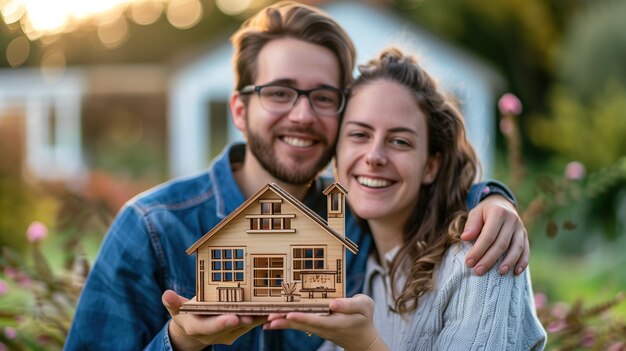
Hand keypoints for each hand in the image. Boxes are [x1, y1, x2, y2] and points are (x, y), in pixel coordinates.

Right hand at [162, 290, 264, 349]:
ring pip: (246, 324)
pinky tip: (274, 306)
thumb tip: (166, 294)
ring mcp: (229, 333)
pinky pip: (253, 322)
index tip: (233, 317)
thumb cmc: (185, 314)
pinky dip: (262, 314)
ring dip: (258, 316)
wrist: (195, 331)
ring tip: (271, 306)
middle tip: (256, 310)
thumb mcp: (176, 309)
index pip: (211, 327)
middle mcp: (216, 334)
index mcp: (199, 328)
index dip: (222, 323)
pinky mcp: (240, 330)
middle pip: (233, 326)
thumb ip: (173, 303)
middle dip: (245, 318)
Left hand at [264, 295, 385, 350]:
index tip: (289, 314)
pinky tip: (270, 323)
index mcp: (335, 321)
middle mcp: (323, 327)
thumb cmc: (364, 317)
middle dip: (285, 320)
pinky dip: (284, 322)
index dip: (302, 317)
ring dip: (281, 323)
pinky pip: (297, 324)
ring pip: (297, 325)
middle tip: (269, 317)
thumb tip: (333, 303)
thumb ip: (350, 304)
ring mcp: (317, 328)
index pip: (316, 319)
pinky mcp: (314, 326)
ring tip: (265, 320)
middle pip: (301, 324)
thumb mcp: (365, 306)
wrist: (362, 338)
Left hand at [461, 195, 528, 275]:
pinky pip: (526, 250)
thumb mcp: (475, 213)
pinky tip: (516, 272)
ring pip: (516, 248)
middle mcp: (512, 220)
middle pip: (501, 244)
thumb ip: (471, 225)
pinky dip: (522, 262)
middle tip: (478, 271)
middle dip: (489, 259)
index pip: (488, 235)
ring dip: (508, 262)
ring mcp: (520, 228)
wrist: (501, 204)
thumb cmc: (485, 212)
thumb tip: (465, 238)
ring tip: (499, 273)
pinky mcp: (525, 235)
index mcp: (498, 213)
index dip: (478, 250)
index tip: (469, 262)